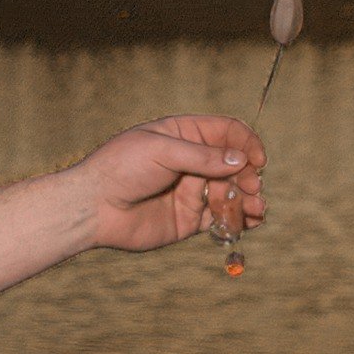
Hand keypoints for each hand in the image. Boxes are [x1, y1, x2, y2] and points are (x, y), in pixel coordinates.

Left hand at [73, 114, 267, 252]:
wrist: (95, 207)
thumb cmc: (121, 169)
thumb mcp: (161, 151)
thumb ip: (202, 156)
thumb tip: (241, 160)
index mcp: (181, 135)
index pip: (226, 131)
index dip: (245, 142)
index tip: (256, 160)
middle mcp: (190, 161)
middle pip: (234, 164)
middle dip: (248, 175)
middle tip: (250, 188)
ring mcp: (191, 190)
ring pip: (232, 191)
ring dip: (250, 198)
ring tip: (257, 208)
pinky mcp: (189, 218)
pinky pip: (222, 218)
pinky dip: (241, 219)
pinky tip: (252, 221)